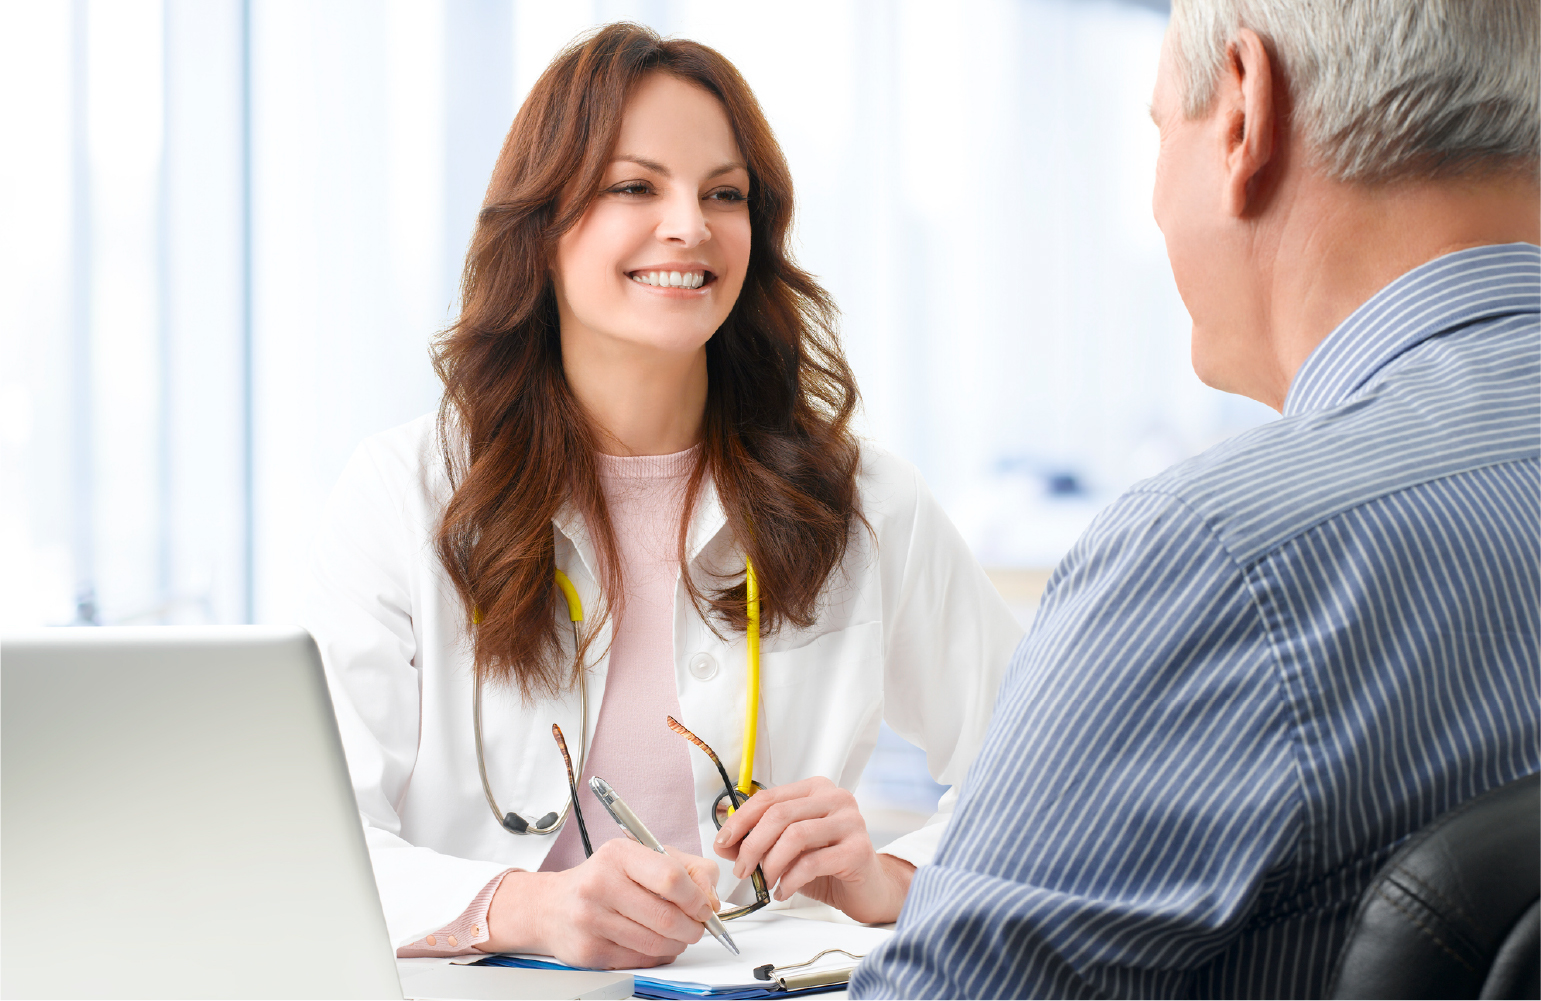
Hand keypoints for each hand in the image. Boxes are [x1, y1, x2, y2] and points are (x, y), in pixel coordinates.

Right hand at [479, 839, 721, 968]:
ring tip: (678, 935)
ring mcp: (592, 920)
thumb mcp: (644, 857)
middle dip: (693, 927)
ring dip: (678, 944)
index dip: (697, 897)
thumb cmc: (605, 878)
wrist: (552, 906)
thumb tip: (712, 899)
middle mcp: (600, 884)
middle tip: (697, 927)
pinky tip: (654, 944)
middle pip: (667, 917)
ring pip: (656, 944)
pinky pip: (640, 961)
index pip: (671, 877)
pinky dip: (658, 956)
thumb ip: (688, 869)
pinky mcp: (589, 951)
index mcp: (618, 854)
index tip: (705, 906)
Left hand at [711, 776, 914, 923]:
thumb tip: (724, 843)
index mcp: (815, 790)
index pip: (768, 797)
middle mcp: (835, 799)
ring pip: (795, 836)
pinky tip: (783, 891)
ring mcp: (851, 822)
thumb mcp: (786, 850)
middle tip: (742, 870)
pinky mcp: (859, 849)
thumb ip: (757, 841)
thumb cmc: (827, 865)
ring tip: (765, 881)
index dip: (740, 820)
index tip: (723, 841)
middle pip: (780, 814)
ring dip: (771, 863)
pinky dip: (790, 879)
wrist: (867, 889)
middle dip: (752, 844)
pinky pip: (813, 862)